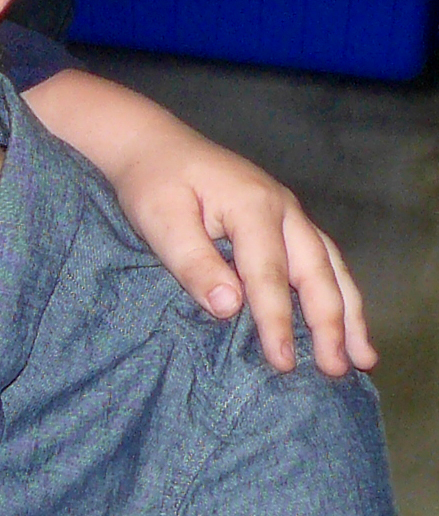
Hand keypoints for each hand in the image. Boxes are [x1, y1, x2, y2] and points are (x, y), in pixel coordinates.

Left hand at [23, 70, 372, 376]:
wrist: (154, 145)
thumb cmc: (152, 183)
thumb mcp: (160, 220)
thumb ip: (194, 263)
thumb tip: (230, 307)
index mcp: (252, 206)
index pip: (270, 275)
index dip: (277, 322)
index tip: (283, 363)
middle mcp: (283, 208)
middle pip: (317, 272)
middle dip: (330, 325)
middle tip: (338, 371)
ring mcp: (290, 212)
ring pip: (331, 266)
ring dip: (349, 313)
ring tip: (364, 358)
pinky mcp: (286, 220)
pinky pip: (323, 260)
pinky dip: (337, 292)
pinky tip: (345, 322)